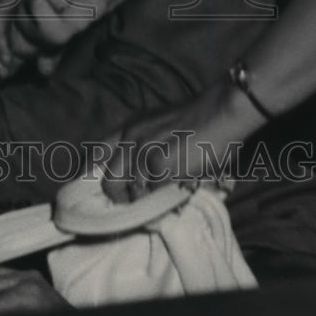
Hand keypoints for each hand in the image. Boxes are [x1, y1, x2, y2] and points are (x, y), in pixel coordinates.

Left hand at [101, 81, 253, 202]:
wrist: (219, 111)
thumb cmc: (196, 121)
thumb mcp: (157, 126)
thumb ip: (141, 147)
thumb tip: (134, 182)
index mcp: (128, 127)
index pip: (95, 156)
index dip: (96, 178)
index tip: (109, 192)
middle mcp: (130, 138)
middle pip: (109, 184)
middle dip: (122, 200)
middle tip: (139, 204)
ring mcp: (143, 152)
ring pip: (132, 194)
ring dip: (145, 204)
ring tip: (162, 201)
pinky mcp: (159, 165)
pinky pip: (153, 197)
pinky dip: (162, 204)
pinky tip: (175, 198)